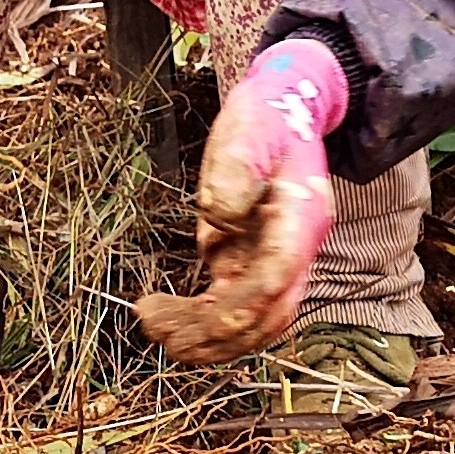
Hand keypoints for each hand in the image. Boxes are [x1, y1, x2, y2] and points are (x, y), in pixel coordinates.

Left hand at [135, 38, 346, 362]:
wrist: (283, 114)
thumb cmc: (266, 118)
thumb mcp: (249, 126)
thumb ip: (236, 167)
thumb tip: (219, 215)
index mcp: (300, 219)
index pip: (276, 277)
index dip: (240, 305)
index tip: (196, 311)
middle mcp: (293, 249)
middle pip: (267, 313)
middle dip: (218, 335)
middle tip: (160, 334)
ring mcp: (273, 259)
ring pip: (252, 321)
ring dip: (208, 339)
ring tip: (154, 329)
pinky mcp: (248, 261)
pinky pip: (232, 307)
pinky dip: (202, 322)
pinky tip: (166, 317)